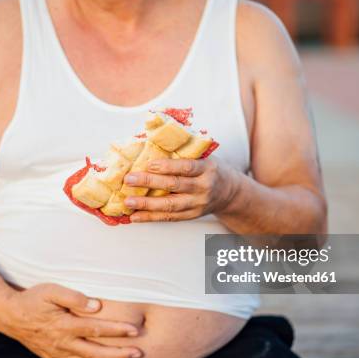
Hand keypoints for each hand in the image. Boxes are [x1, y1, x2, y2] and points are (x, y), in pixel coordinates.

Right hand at [0, 283, 141, 357]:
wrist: (9, 315)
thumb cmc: (32, 299)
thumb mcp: (51, 291)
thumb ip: (74, 297)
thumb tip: (97, 305)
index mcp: (64, 325)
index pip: (96, 329)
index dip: (117, 330)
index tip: (134, 330)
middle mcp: (62, 343)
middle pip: (96, 353)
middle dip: (119, 355)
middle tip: (138, 354)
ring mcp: (58, 353)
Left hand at [123, 157, 238, 222]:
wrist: (230, 192)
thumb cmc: (210, 169)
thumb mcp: (204, 156)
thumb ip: (183, 151)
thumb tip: (151, 140)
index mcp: (207, 168)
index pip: (187, 167)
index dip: (168, 166)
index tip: (149, 164)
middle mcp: (203, 187)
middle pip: (175, 185)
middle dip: (150, 182)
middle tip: (130, 180)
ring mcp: (197, 204)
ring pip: (170, 205)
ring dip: (147, 204)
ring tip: (128, 201)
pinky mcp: (191, 215)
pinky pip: (169, 217)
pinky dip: (151, 217)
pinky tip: (135, 216)